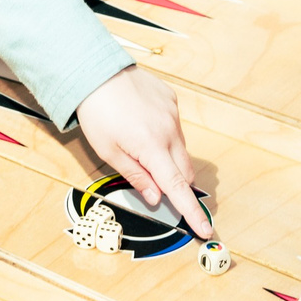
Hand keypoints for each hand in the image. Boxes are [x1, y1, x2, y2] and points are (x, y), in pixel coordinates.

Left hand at [75, 66, 210, 239]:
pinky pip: (175, 127)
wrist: (96, 72)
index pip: (178, 187)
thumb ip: (136, 177)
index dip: (191, 211)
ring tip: (139, 145)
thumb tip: (156, 198)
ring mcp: (173, 113)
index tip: (204, 228)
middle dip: (176, 184)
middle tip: (156, 185)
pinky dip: (165, 135)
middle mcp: (169, 130)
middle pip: (185, 171)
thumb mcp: (109, 153)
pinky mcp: (172, 100)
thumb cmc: (97, 113)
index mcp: (152, 147)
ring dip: (169, 159)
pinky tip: (142, 125)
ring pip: (181, 149)